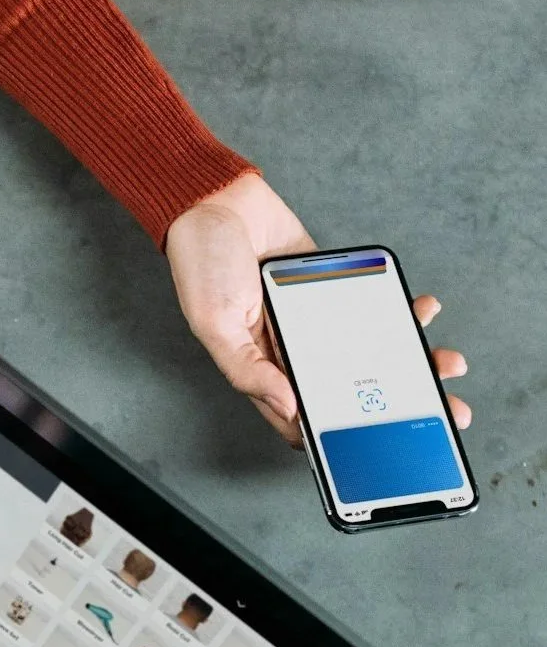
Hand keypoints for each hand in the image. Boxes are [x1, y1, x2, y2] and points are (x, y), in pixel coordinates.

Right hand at [164, 177, 470, 443]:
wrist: (219, 203)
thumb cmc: (201, 264)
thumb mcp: (215, 324)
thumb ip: (247, 369)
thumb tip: (288, 406)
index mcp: (261, 368)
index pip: (303, 417)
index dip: (337, 437)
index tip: (378, 443)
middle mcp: (292, 351)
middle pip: (349, 389)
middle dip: (395, 402)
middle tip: (439, 409)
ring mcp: (315, 322)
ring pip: (369, 351)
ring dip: (410, 358)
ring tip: (446, 363)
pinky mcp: (332, 292)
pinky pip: (373, 308)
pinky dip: (401, 310)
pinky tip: (423, 310)